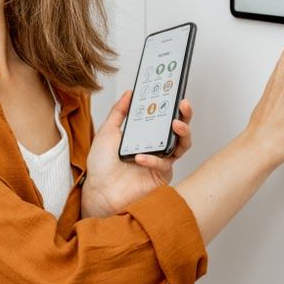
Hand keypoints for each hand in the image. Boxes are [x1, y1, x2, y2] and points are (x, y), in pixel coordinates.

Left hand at [81, 90, 192, 217]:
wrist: (98, 191)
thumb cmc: (101, 165)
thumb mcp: (107, 132)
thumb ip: (119, 112)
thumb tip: (129, 93)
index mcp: (144, 135)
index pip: (163, 117)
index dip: (171, 105)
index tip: (174, 92)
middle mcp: (155, 146)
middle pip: (179, 130)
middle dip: (185, 116)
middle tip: (183, 105)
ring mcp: (160, 161)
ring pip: (181, 146)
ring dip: (182, 134)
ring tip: (175, 125)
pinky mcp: (160, 176)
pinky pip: (164, 164)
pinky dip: (153, 159)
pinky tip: (140, 157)